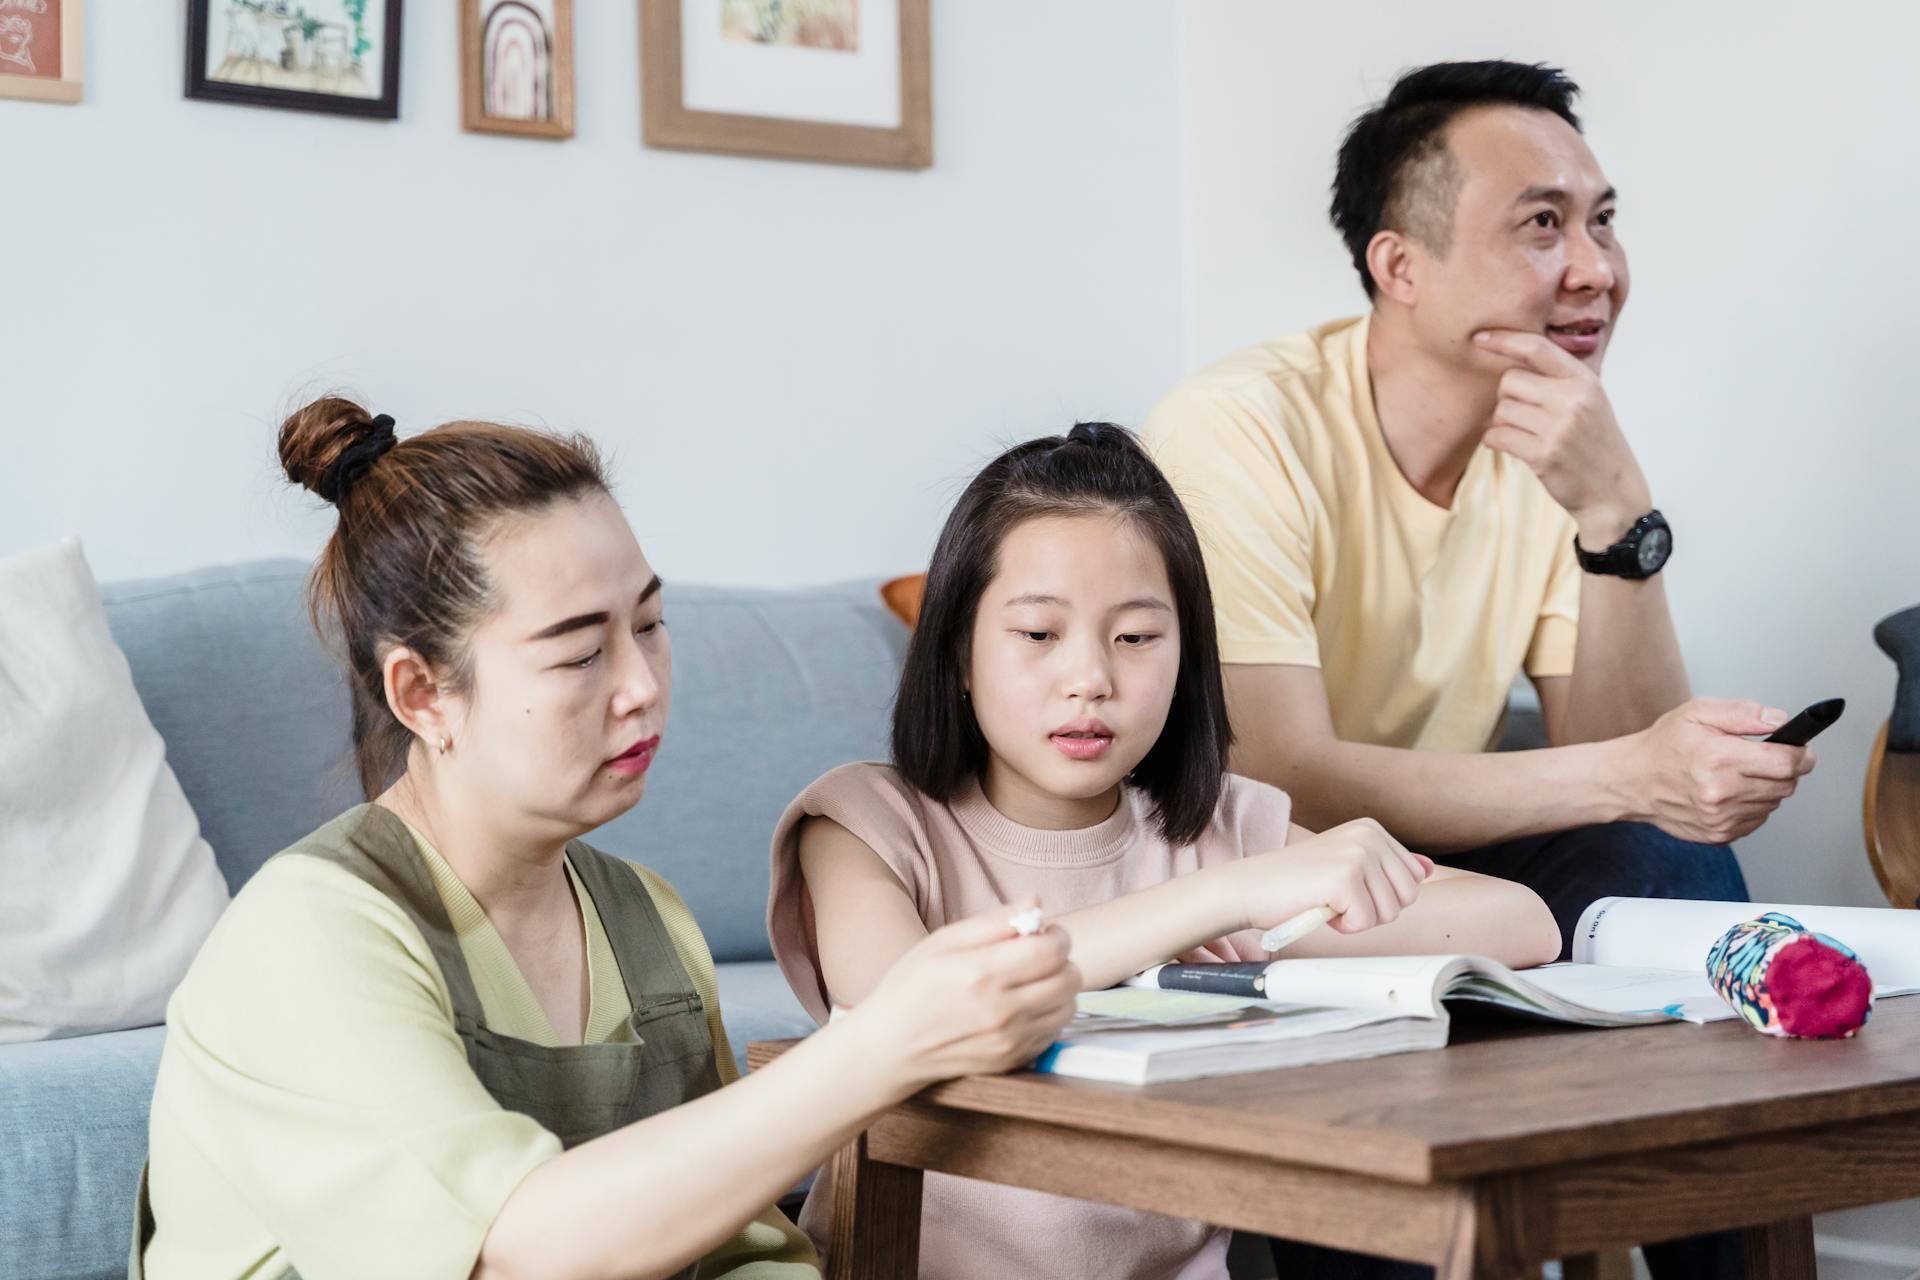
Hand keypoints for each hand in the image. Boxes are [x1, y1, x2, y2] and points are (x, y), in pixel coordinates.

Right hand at [843, 898, 1080, 1093]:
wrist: (890, 1046)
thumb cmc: (910, 987)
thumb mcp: (943, 942)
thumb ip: (994, 922)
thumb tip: (1035, 902)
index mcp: (981, 974)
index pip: (1051, 951)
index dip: (1057, 936)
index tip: (1045, 932)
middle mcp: (1001, 1011)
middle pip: (1069, 979)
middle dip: (1062, 960)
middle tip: (1038, 954)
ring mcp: (1009, 1041)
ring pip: (1068, 1007)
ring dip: (1059, 989)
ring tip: (1032, 981)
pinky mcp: (1012, 1060)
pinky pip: (1054, 1032)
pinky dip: (1049, 1015)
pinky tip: (1024, 1005)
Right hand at [1238, 819, 1434, 936]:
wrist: (1250, 888)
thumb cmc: (1295, 883)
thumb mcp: (1347, 866)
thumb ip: (1388, 866)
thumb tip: (1428, 869)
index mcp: (1371, 829)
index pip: (1413, 878)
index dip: (1380, 895)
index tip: (1346, 887)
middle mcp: (1368, 835)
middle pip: (1407, 897)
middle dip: (1374, 909)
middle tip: (1336, 898)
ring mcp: (1358, 855)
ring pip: (1389, 913)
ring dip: (1357, 918)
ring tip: (1326, 901)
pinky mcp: (1344, 879)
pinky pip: (1366, 923)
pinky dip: (1343, 927)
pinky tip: (1319, 908)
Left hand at [1473, 328, 1652, 545]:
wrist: (1613, 493)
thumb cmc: (1594, 444)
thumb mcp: (1589, 401)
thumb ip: (1558, 379)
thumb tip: (1510, 358)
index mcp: (1584, 380)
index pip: (1537, 347)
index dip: (1504, 339)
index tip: (1479, 337)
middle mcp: (1573, 399)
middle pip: (1509, 381)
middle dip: (1508, 399)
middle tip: (1525, 417)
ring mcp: (1559, 427)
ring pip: (1501, 410)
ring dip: (1503, 423)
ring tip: (1526, 435)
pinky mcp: (1543, 454)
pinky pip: (1496, 435)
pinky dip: (1496, 441)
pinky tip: (1514, 447)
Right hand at [1622, 698, 1816, 842]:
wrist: (1632, 781)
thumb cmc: (1663, 745)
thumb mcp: (1697, 712)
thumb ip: (1742, 713)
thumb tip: (1779, 720)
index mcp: (1719, 758)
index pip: (1787, 762)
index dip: (1802, 753)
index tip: (1801, 749)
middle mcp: (1721, 793)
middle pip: (1787, 785)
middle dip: (1783, 769)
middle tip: (1763, 758)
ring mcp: (1721, 818)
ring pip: (1774, 803)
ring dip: (1765, 787)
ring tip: (1737, 774)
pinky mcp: (1719, 834)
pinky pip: (1757, 819)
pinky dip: (1751, 805)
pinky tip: (1729, 792)